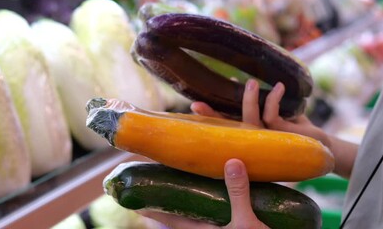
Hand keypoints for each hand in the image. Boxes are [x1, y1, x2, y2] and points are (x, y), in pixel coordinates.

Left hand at [137, 159, 268, 228]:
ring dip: (190, 195)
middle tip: (161, 174)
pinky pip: (215, 211)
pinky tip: (217, 186)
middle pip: (178, 212)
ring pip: (197, 210)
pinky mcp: (231, 226)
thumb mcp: (247, 223)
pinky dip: (211, 198)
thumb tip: (231, 160)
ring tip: (185, 176)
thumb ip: (239, 192)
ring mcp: (217, 228)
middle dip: (169, 196)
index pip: (166, 217)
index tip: (135, 192)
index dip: (149, 206)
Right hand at [191, 79, 330, 147]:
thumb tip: (239, 79)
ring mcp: (267, 139)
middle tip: (197, 102)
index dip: (209, 116)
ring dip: (248, 101)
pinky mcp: (282, 136)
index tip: (193, 105)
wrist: (320, 144)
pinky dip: (273, 99)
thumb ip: (260, 100)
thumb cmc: (295, 127)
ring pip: (250, 121)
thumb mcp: (275, 111)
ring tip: (249, 81)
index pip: (225, 124)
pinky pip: (272, 115)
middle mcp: (255, 139)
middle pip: (229, 127)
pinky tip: (279, 87)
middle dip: (213, 115)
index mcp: (250, 132)